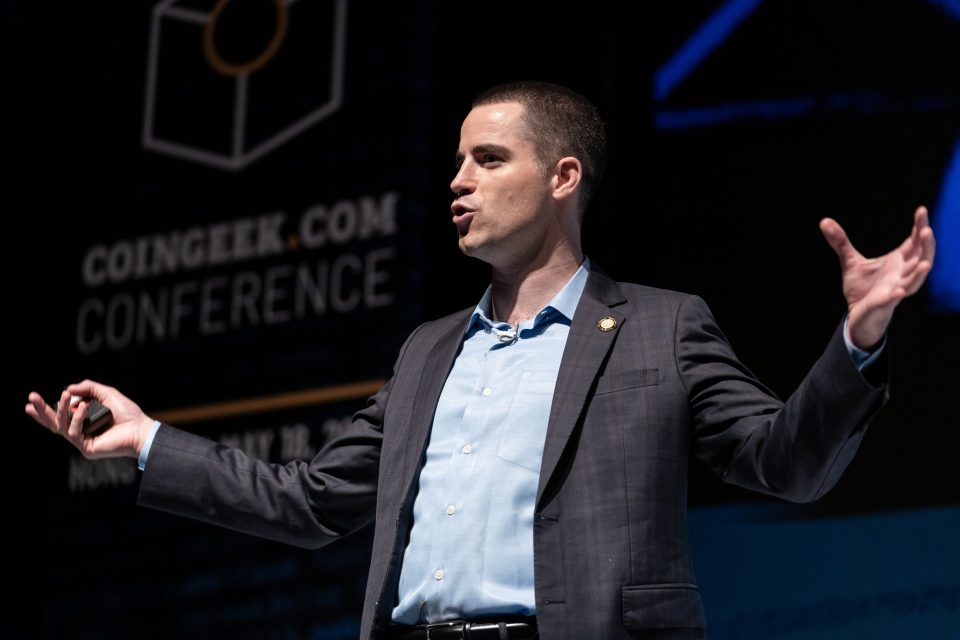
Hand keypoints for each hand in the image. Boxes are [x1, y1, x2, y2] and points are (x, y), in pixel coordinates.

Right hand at [25, 380, 155, 459]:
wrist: (141, 428)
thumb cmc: (127, 413)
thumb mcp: (106, 394)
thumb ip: (89, 388)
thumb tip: (68, 389)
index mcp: (83, 421)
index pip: (59, 416)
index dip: (45, 410)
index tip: (31, 401)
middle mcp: (80, 432)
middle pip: (54, 423)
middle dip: (42, 411)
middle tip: (31, 398)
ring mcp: (82, 441)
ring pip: (61, 427)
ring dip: (60, 410)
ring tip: (63, 396)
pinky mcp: (87, 448)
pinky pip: (73, 432)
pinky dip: (76, 418)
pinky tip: (82, 408)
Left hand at [820, 206, 935, 349]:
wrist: (857, 314)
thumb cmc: (862, 288)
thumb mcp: (851, 262)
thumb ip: (840, 242)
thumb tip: (824, 222)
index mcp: (898, 262)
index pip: (914, 242)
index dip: (919, 227)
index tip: (921, 210)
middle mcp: (900, 275)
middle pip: (920, 258)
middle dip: (926, 245)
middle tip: (926, 229)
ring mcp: (894, 290)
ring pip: (913, 282)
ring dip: (920, 273)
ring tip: (926, 263)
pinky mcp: (882, 304)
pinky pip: (891, 300)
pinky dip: (895, 295)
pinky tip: (898, 291)